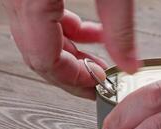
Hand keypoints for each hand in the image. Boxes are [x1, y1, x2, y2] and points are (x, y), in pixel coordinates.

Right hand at [2, 0, 139, 98]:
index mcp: (31, 0)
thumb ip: (120, 28)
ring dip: (73, 55)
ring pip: (39, 40)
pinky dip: (68, 32)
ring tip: (100, 62)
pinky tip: (93, 35)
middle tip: (100, 83)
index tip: (98, 88)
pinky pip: (43, 20)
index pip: (46, 61)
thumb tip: (129, 65)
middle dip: (74, 74)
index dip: (75, 80)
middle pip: (40, 55)